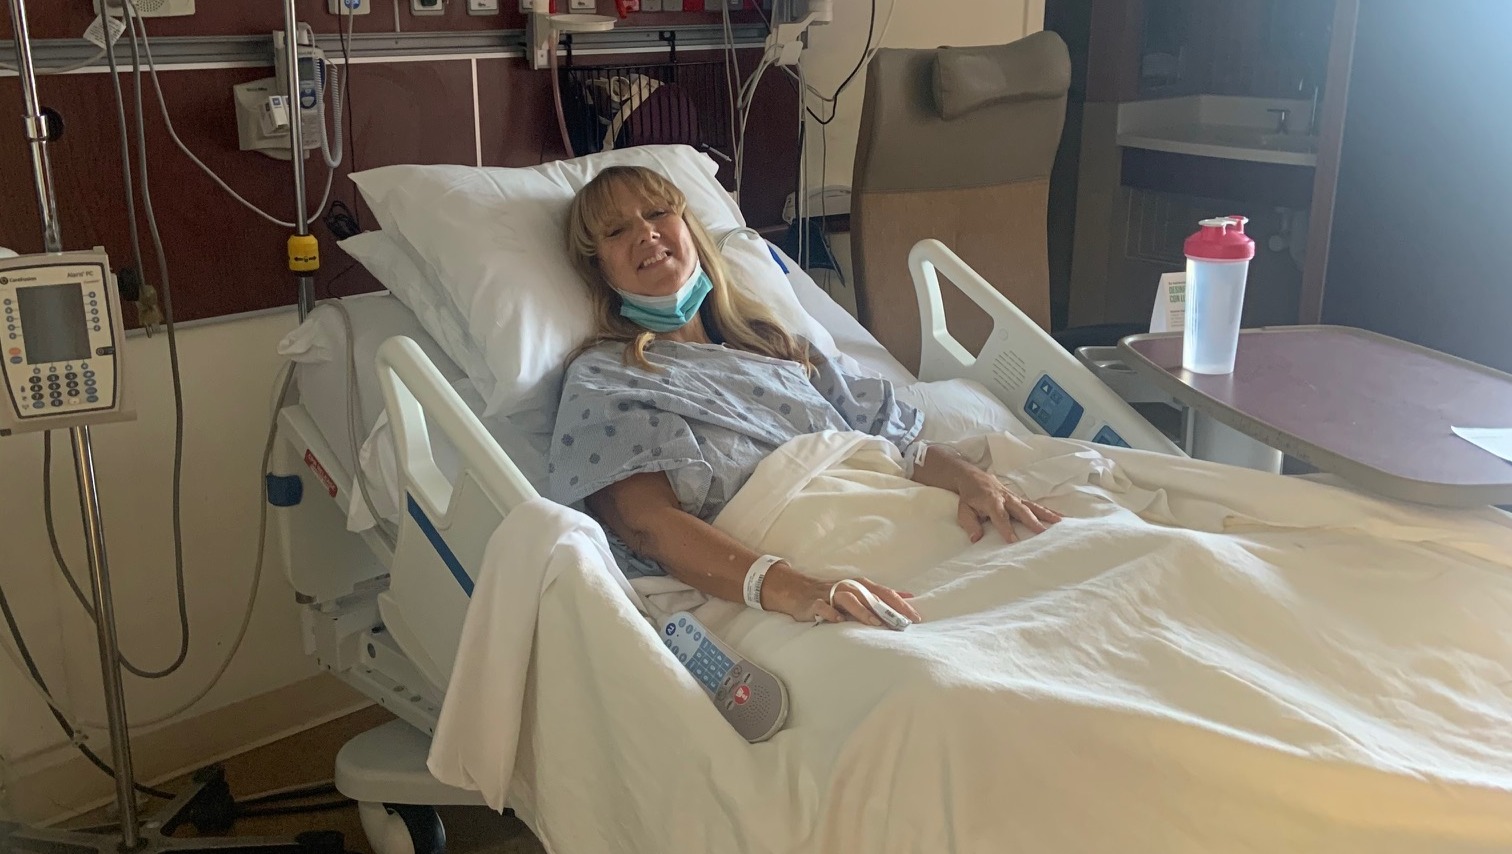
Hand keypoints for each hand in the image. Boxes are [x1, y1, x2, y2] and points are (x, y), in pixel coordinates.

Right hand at [763, 565, 921, 627]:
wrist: (799, 591)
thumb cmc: (834, 594)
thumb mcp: (860, 592)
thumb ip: (882, 596)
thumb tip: (908, 597)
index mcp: (861, 585)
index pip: (885, 594)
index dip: (901, 605)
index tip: (916, 618)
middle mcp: (849, 587)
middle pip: (871, 596)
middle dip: (887, 609)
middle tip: (902, 623)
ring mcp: (832, 594)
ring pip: (849, 600)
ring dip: (862, 611)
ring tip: (874, 623)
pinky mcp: (816, 603)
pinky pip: (824, 607)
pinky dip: (831, 613)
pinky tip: (838, 621)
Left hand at [950, 463, 1061, 544]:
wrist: (973, 478)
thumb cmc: (970, 497)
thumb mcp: (963, 510)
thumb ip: (969, 524)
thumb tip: (976, 538)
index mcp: (991, 501)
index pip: (1000, 516)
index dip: (1006, 528)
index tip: (1013, 540)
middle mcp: (1006, 498)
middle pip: (1021, 510)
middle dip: (1032, 521)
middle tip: (1042, 532)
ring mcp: (1015, 498)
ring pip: (1032, 506)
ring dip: (1046, 514)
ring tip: (1060, 523)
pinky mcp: (1020, 499)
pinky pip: (1035, 505)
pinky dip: (1048, 511)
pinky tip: (1060, 518)